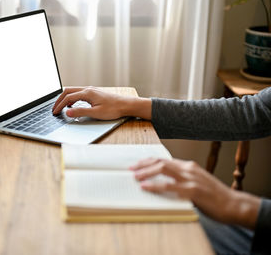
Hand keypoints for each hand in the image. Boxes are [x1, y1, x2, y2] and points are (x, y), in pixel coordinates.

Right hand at [52, 87, 151, 119]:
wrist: (126, 105)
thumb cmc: (113, 109)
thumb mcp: (96, 113)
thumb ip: (80, 112)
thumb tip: (67, 112)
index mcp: (87, 93)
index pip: (68, 98)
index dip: (59, 105)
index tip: (55, 112)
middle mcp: (88, 89)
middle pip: (68, 91)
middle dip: (59, 100)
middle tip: (54, 109)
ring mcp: (91, 90)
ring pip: (73, 91)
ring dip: (65, 98)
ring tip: (61, 107)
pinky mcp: (94, 93)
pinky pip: (79, 93)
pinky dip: (72, 98)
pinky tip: (73, 105)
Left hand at [130, 158, 259, 228]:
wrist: (234, 204)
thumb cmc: (214, 196)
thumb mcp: (195, 182)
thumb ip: (181, 180)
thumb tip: (162, 182)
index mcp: (188, 166)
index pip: (164, 160)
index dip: (148, 161)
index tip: (136, 165)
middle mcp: (188, 169)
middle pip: (160, 162)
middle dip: (143, 165)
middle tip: (131, 169)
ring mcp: (191, 178)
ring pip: (163, 170)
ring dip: (146, 172)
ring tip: (135, 177)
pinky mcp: (193, 190)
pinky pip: (170, 186)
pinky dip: (156, 185)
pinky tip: (146, 187)